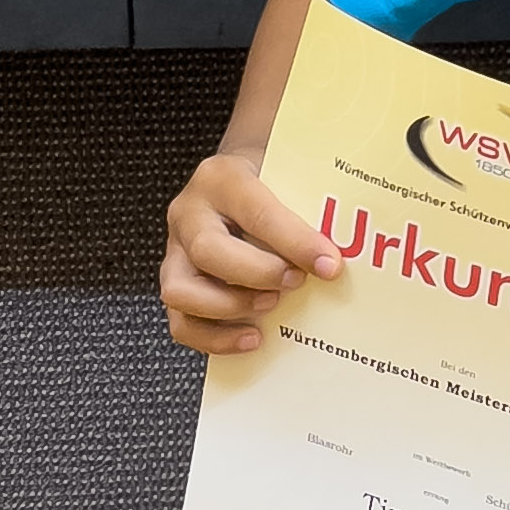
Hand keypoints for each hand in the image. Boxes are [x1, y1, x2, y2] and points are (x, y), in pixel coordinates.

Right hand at [160, 149, 340, 354]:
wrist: (240, 171)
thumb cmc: (270, 175)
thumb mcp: (286, 173)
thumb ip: (308, 205)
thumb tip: (337, 255)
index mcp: (222, 178)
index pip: (257, 212)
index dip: (295, 242)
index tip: (329, 265)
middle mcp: (190, 212)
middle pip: (209, 250)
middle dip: (258, 274)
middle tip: (297, 282)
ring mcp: (174, 249)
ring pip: (180, 290)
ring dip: (230, 306)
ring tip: (271, 305)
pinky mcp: (172, 281)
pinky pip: (180, 321)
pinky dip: (215, 338)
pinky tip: (252, 337)